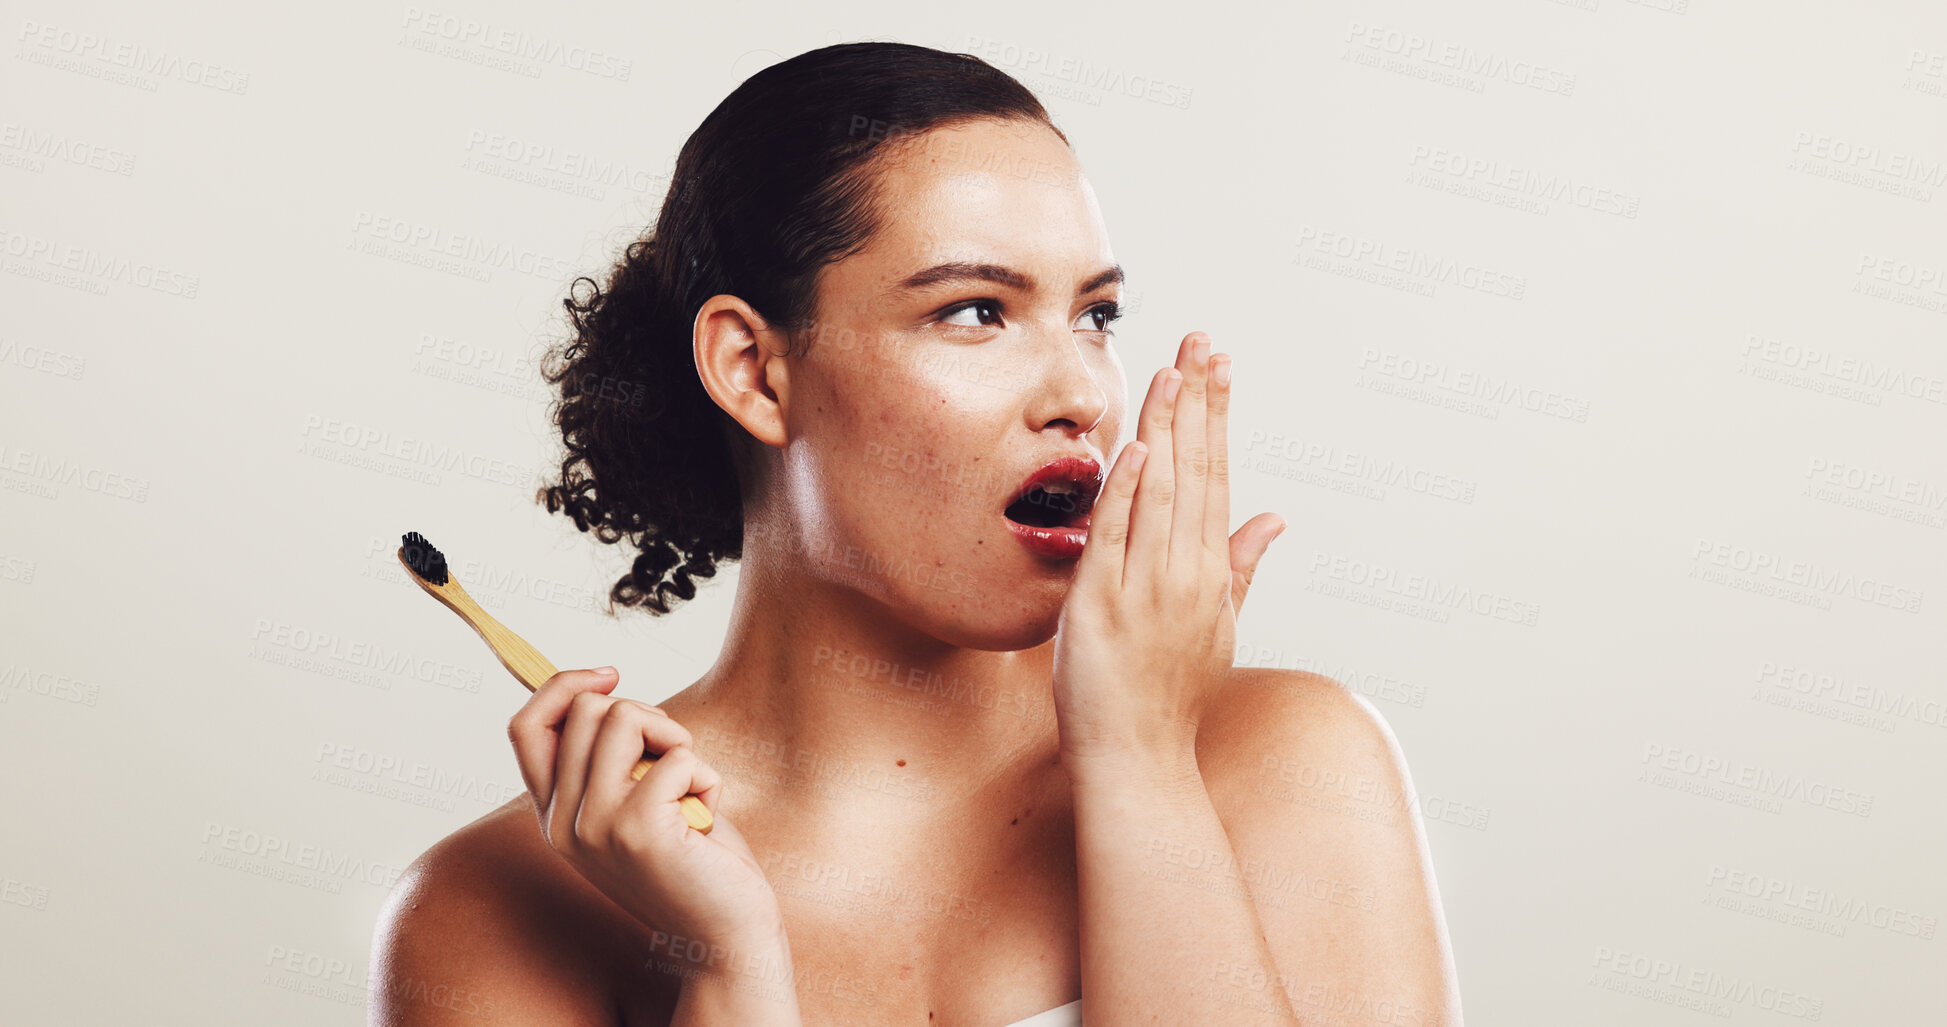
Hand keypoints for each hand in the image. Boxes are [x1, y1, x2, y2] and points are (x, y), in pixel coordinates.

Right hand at [508, 667, 785, 952]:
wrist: (725, 933)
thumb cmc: (693, 859)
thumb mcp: (633, 802)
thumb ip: (608, 760)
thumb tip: (600, 688)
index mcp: (554, 814)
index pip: (525, 726)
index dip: (564, 685)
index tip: (611, 676)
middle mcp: (561, 822)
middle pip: (586, 709)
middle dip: (646, 715)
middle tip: (675, 760)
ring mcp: (593, 826)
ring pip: (624, 716)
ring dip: (675, 738)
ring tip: (690, 787)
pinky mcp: (636, 830)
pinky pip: (678, 755)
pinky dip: (707, 777)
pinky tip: (706, 820)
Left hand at [1052, 333, 1286, 763]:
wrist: (1138, 758)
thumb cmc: (1170, 695)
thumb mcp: (1218, 626)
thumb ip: (1242, 566)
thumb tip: (1274, 519)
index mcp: (1210, 573)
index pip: (1216, 476)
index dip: (1215, 418)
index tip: (1217, 366)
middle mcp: (1184, 574)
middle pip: (1194, 472)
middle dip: (1197, 403)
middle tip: (1201, 341)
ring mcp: (1146, 589)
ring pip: (1159, 493)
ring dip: (1164, 429)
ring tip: (1171, 372)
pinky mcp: (1102, 607)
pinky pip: (1116, 538)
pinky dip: (1126, 492)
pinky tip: (1134, 448)